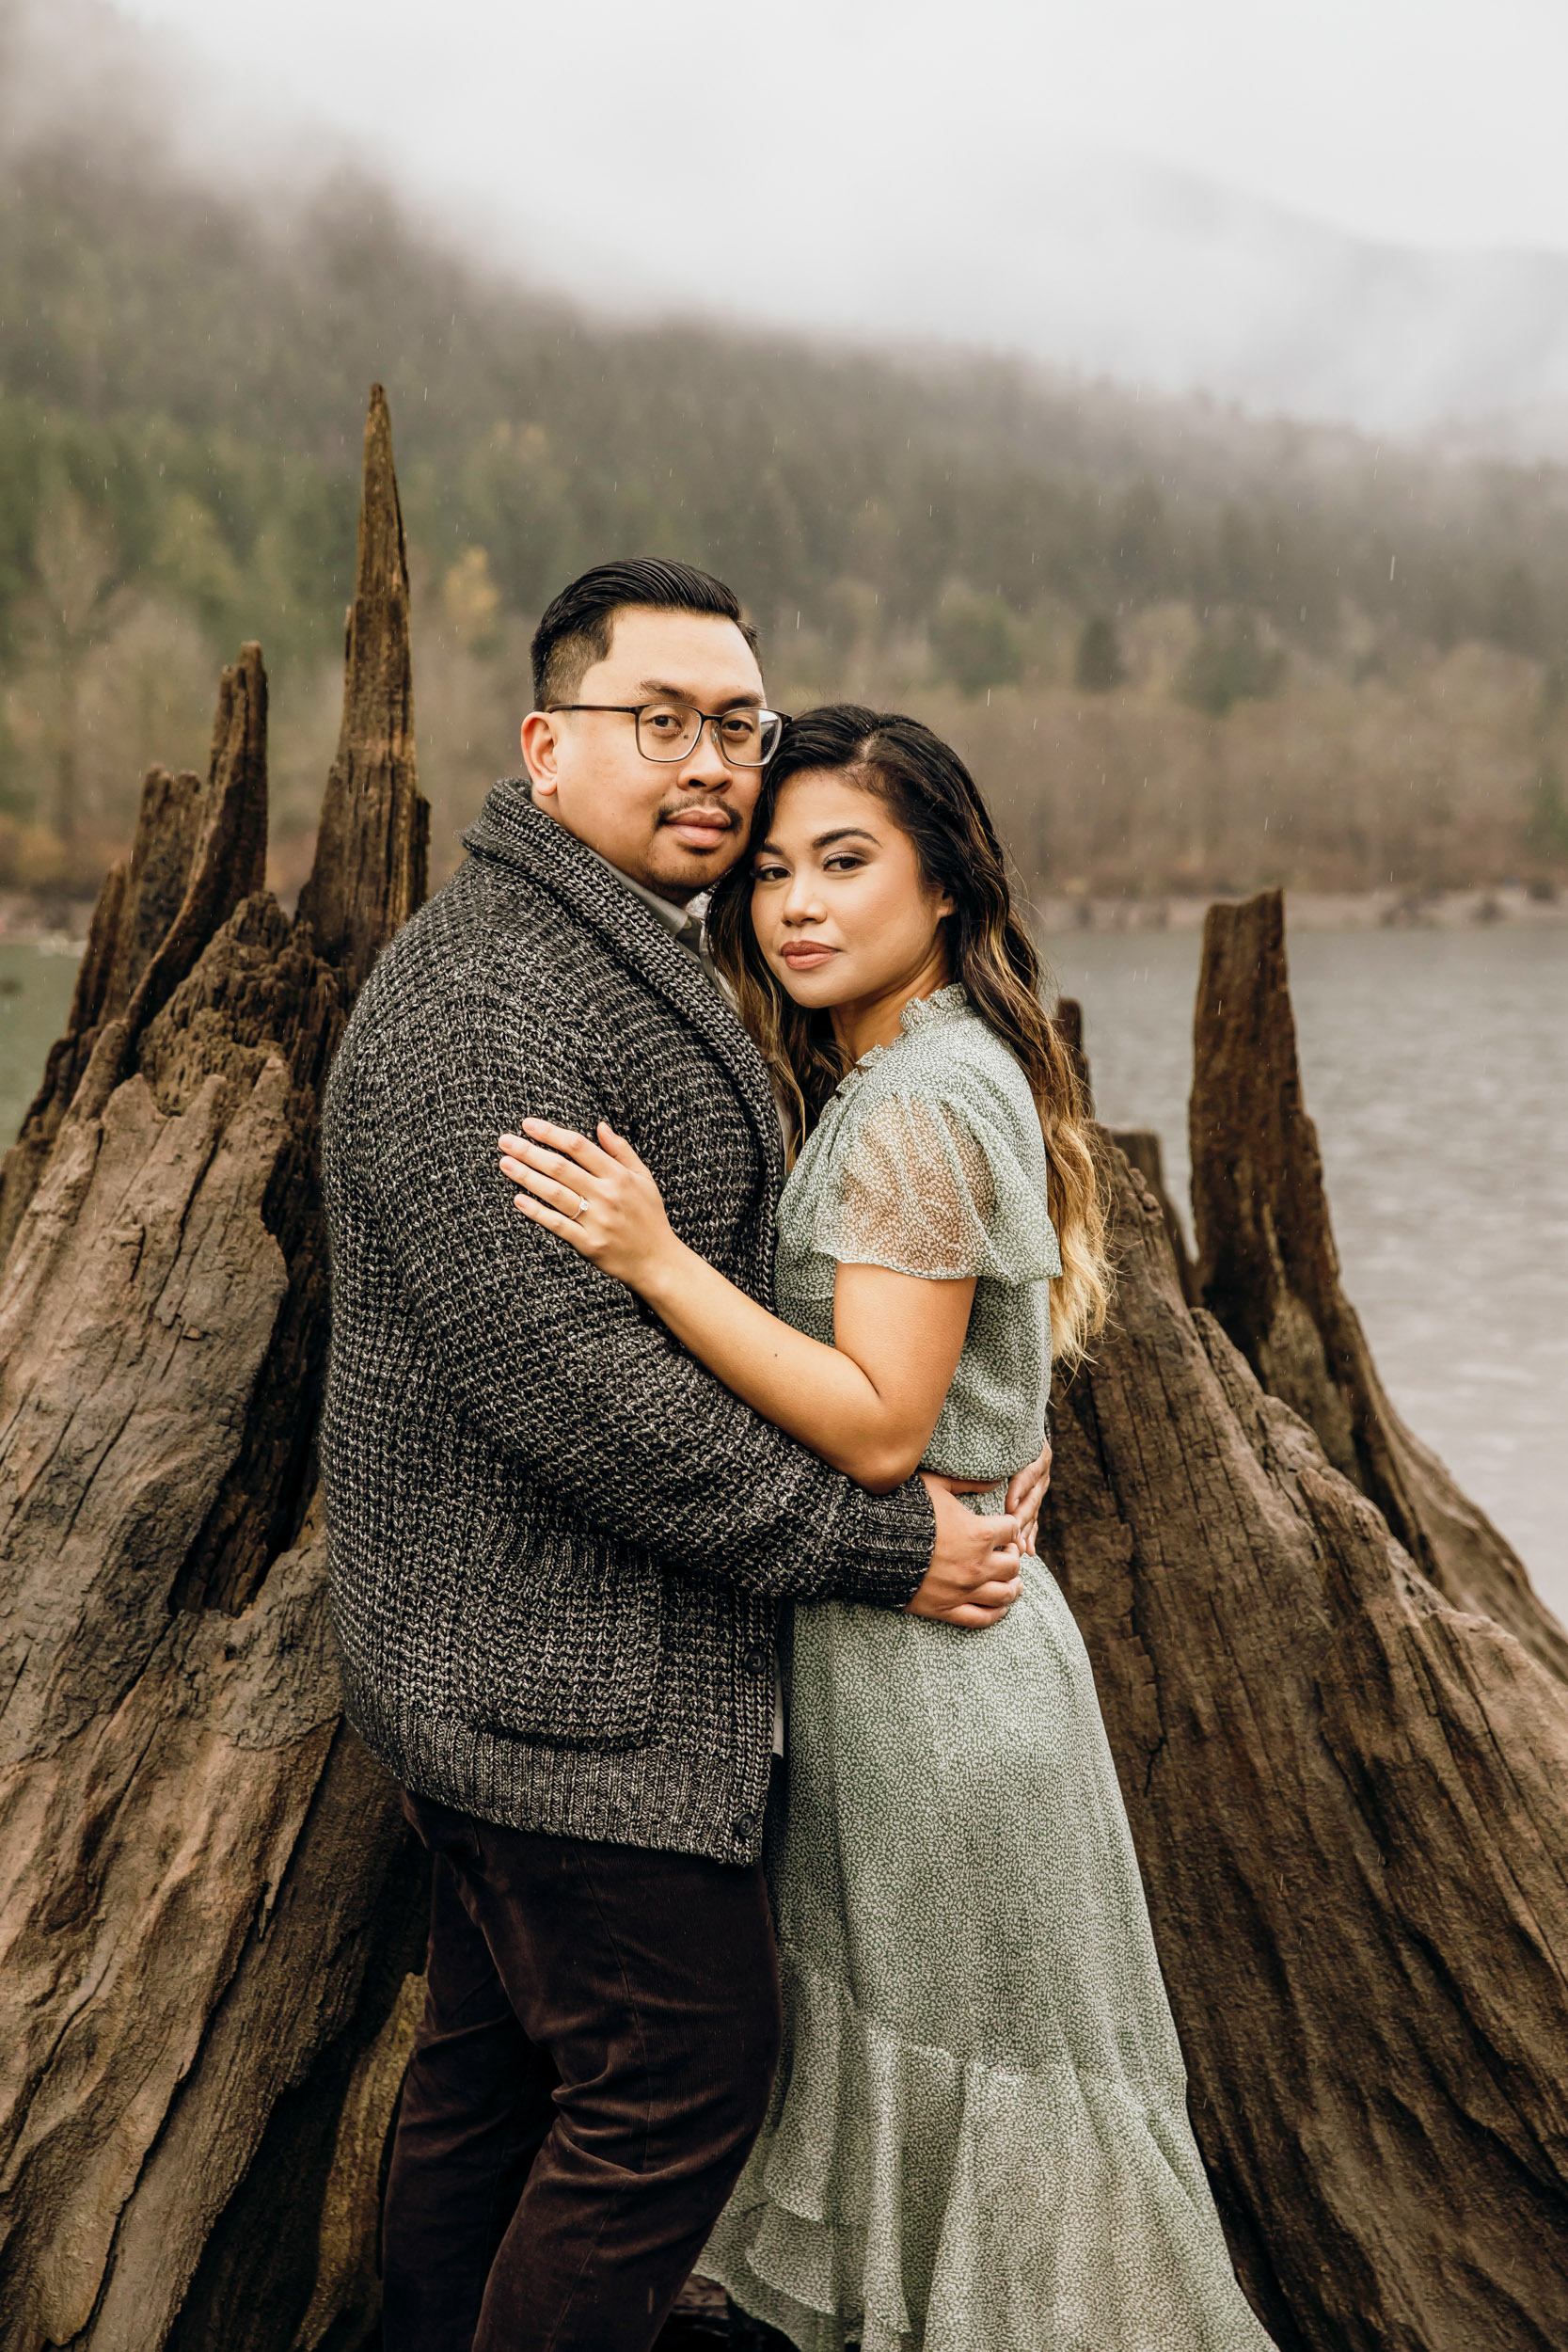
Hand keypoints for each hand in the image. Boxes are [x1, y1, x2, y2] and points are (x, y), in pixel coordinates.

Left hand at [499, 1120, 677, 1287]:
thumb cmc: (649, 1217)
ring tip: (505, 1164)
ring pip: (555, 1193)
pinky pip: (557, 1224)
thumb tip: (600, 1126)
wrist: (658, 1261)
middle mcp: (607, 1196)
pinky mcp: (589, 1244)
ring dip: (527, 1177)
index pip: (579, 1147)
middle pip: (561, 1168)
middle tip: (505, 1141)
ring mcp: (597, 1220)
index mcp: (619, 1176)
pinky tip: (518, 1200)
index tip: (528, 1125)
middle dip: (529, 1152)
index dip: (551, 1134)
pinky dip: (537, 1212)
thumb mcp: (644, 1178)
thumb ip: (621, 1151)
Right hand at [908, 1474, 1021, 1628]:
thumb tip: (996, 1480)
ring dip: (1013, 1587)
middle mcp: (976, 1565)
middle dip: (1012, 1557)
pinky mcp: (946, 1609)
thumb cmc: (903, 1510)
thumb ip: (968, 1483)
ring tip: (1014, 1583)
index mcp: (978, 1533)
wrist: (869, 1544)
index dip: (1010, 1527)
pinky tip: (1000, 1607)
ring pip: (1004, 1595)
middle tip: (1005, 1553)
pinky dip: (996, 1613)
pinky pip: (982, 1618)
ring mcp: (962, 1590)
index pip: (1012, 1530)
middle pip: (1013, 1565)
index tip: (1005, 1528)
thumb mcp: (936, 1486)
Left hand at [1004, 1436, 1051, 1555]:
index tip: (1009, 1504)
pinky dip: (1030, 1536)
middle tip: (1011, 1533)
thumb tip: (974, 1448)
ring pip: (1033, 1512)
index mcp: (1037, 1455)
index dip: (1020, 1489)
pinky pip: (1034, 1521)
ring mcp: (1040, 1489)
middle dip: (1021, 1517)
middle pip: (1032, 1498)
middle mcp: (1041, 1473)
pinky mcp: (1034, 1501)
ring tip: (1017, 1547)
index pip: (1029, 1474)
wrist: (1020, 1431)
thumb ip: (994, 1445)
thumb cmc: (1002, 1433)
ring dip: (1025, 1531)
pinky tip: (1027, 1551)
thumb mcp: (1001, 1437)